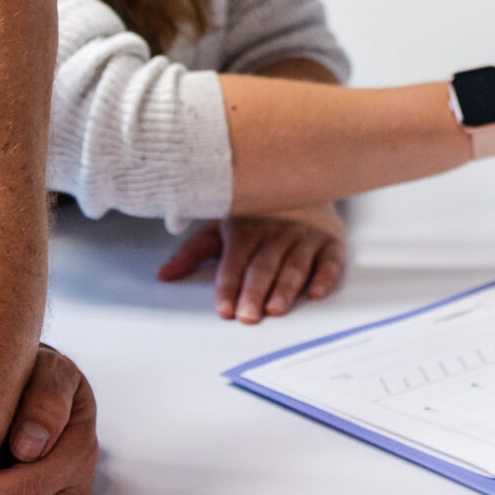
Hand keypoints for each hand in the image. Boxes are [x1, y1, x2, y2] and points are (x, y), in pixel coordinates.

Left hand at [156, 205, 347, 322]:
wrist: (301, 179)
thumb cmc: (256, 212)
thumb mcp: (221, 227)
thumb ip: (194, 252)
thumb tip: (163, 275)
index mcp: (246, 229)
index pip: (234, 261)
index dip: (228, 286)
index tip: (224, 309)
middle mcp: (276, 232)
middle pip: (264, 266)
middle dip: (255, 291)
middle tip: (249, 316)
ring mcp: (305, 237)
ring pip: (295, 265)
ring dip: (286, 288)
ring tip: (276, 309)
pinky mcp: (331, 241)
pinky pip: (330, 261)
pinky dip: (325, 277)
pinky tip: (316, 292)